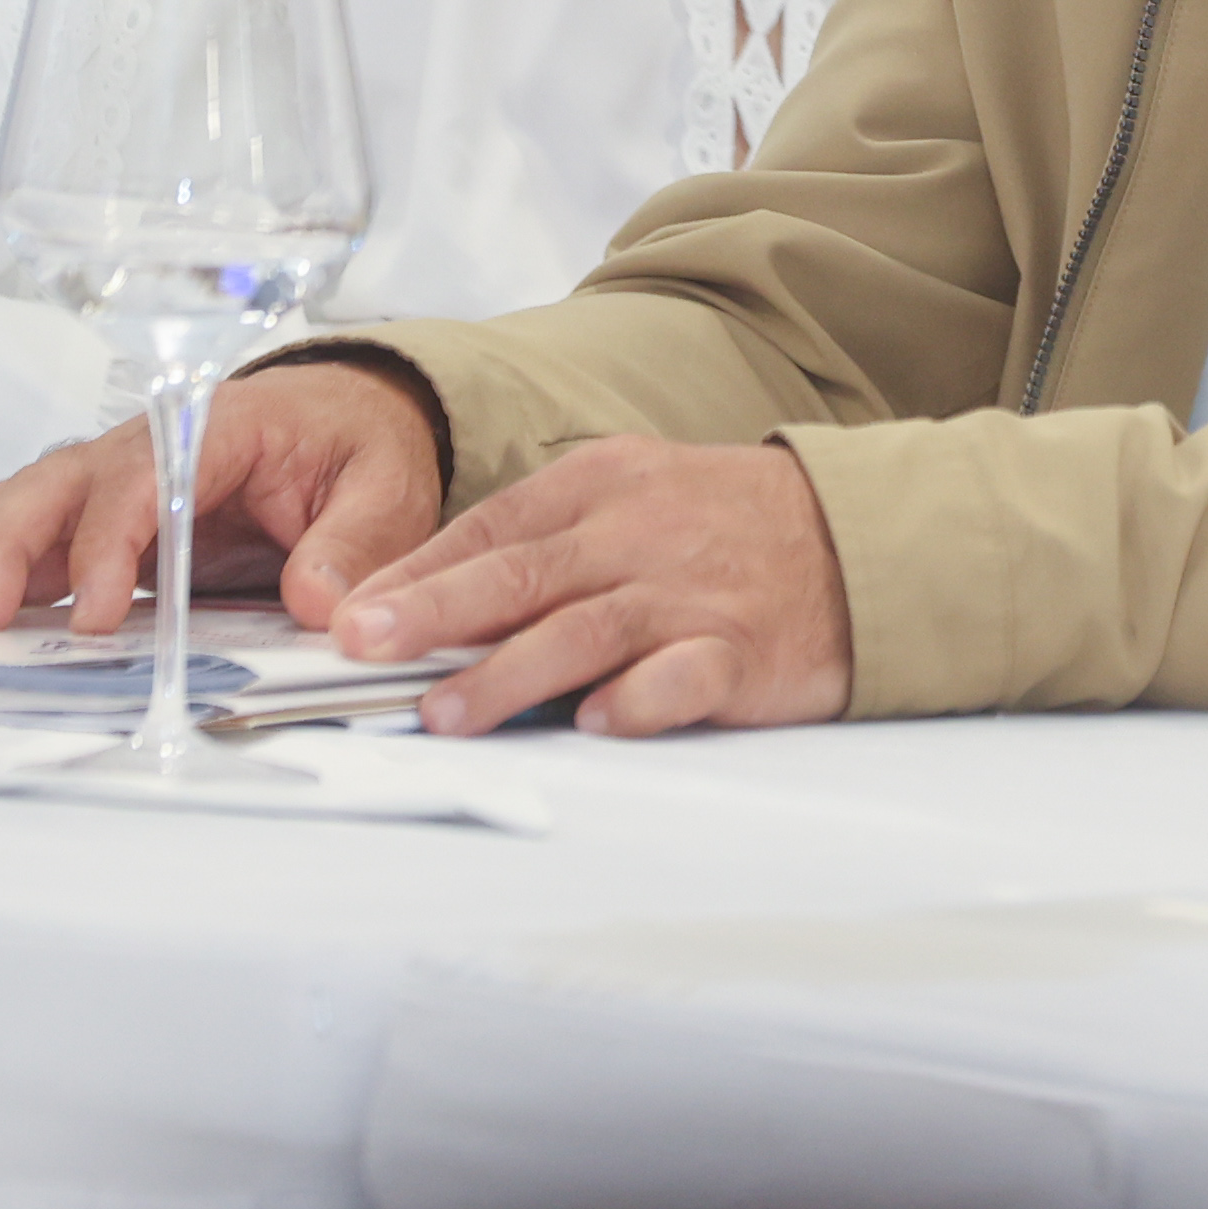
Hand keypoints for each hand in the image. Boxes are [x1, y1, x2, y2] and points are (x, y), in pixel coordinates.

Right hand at [0, 360, 446, 637]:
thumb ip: (356, 542)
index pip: (148, 477)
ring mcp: (122, 480)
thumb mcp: (387, 488)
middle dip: (10, 544)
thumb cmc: (358, 445)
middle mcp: (155, 445)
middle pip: (63, 481)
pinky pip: (39, 535)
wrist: (351, 419)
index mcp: (221, 426)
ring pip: (32, 503)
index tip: (97, 611)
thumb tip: (316, 601)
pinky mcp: (108, 518)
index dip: (112, 542)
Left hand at [325, 434, 854, 738]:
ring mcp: (691, 593)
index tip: (348, 616)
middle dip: (434, 611)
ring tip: (443, 713)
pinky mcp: (741, 651)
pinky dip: (635, 701)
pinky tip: (592, 723)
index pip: (492, 528)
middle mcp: (641, 533)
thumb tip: (425, 605)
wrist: (859, 538)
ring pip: (585, 630)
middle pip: (522, 573)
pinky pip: (680, 678)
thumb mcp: (633, 498)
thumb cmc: (727, 527)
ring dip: (507, 674)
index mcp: (606, 485)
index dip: (415, 575)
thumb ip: (542, 545)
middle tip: (362, 646)